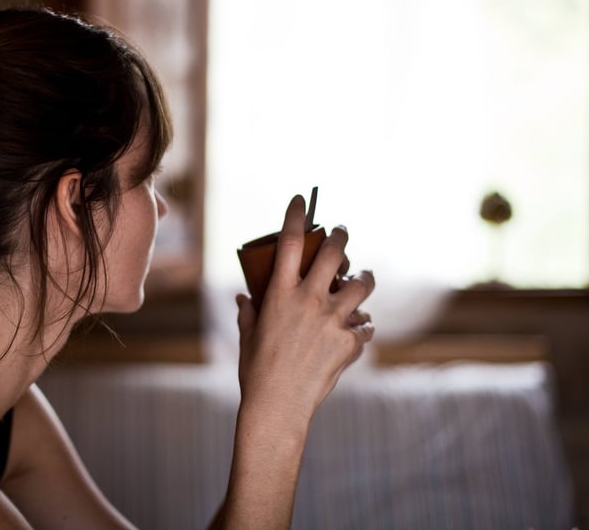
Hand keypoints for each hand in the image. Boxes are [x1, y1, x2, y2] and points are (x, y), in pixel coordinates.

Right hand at [235, 194, 374, 430]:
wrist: (278, 406)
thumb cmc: (256, 370)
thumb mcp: (248, 335)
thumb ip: (248, 310)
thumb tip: (242, 297)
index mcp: (280, 293)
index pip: (291, 241)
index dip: (297, 215)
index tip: (301, 200)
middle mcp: (309, 300)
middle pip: (335, 253)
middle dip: (341, 237)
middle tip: (342, 233)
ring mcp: (332, 320)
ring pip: (361, 285)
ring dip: (364, 278)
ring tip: (363, 278)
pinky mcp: (349, 342)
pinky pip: (365, 325)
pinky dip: (362, 325)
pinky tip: (356, 330)